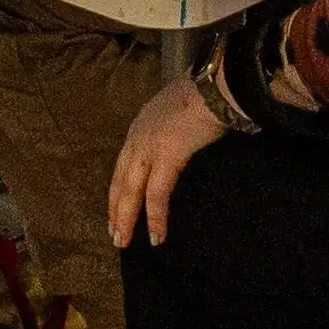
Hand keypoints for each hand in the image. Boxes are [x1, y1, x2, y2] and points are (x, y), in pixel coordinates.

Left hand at [108, 72, 226, 248]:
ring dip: (127, 218)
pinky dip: (155, 217)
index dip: (117, 190)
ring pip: (131, 190)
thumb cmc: (203, 99)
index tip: (114, 210)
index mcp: (140, 127)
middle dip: (116, 210)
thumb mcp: (176, 114)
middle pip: (121, 180)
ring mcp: (149, 146)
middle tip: (114, 235)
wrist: (214, 86)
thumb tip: (178, 147)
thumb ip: (170, 132)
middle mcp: (138, 137)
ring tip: (124, 242)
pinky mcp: (166, 155)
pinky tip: (157, 236)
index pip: (122, 166)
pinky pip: (157, 194)